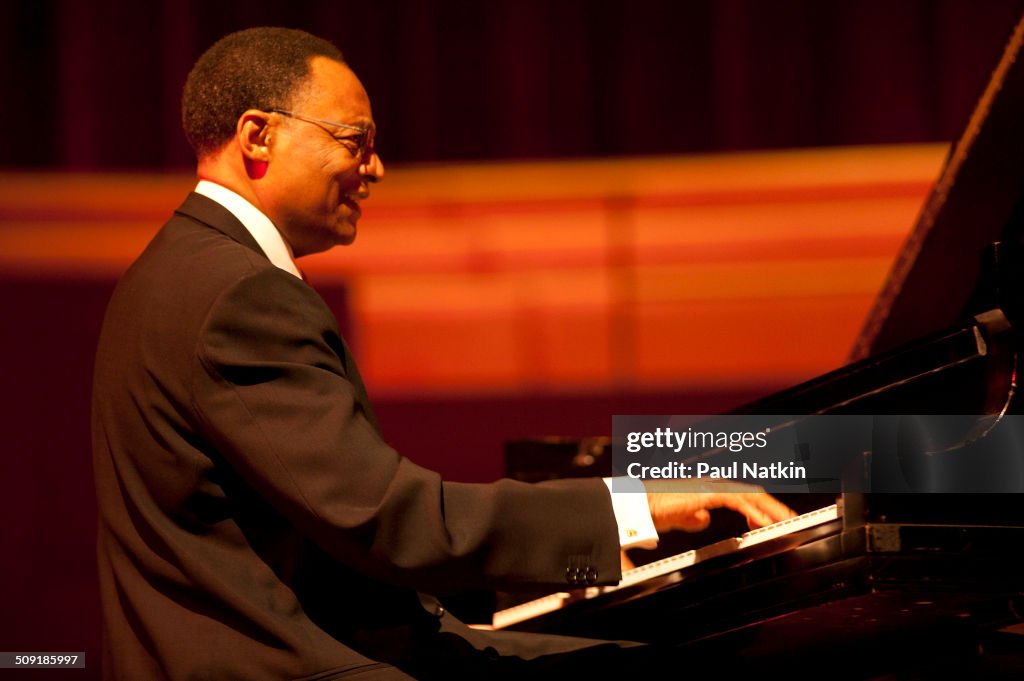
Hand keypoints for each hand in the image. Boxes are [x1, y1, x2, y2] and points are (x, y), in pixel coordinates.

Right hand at [645, 478, 794, 532]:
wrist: (638, 507)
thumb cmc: (653, 510)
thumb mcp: (679, 516)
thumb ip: (692, 517)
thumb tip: (704, 519)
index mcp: (707, 489)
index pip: (741, 495)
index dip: (759, 506)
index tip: (772, 519)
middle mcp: (712, 484)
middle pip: (750, 492)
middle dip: (772, 506)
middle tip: (790, 519)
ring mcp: (710, 487)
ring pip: (749, 494)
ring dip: (770, 508)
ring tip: (786, 521)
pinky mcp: (706, 493)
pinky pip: (736, 501)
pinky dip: (752, 511)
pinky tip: (763, 523)